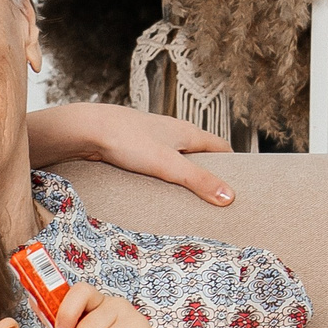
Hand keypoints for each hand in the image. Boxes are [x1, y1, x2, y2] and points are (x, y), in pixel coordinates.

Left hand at [31, 103, 233, 206]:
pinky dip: (163, 174)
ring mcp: (152, 137)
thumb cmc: (127, 141)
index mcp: (186, 132)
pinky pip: (156, 162)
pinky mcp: (133, 145)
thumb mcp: (168, 165)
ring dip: (184, 174)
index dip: (232, 164)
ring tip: (187, 198)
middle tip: (215, 196)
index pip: (220, 146)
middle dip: (208, 171)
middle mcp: (171, 131)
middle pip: (199, 152)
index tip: (240, 183)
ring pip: (176, 157)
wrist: (86, 129)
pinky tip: (156, 189)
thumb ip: (198, 181)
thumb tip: (230, 198)